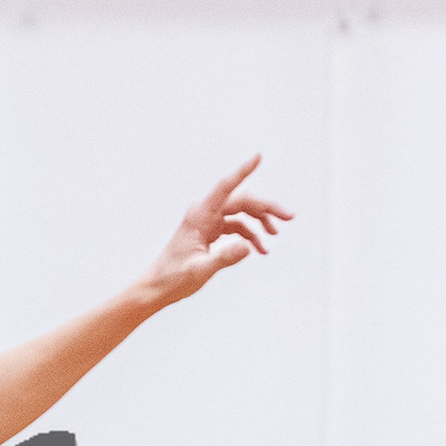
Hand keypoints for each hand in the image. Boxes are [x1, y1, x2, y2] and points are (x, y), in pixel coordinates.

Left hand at [139, 155, 291, 308]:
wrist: (155, 289)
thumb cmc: (172, 279)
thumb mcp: (200, 271)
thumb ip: (224, 258)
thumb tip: (249, 248)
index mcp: (199, 216)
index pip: (225, 187)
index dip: (242, 171)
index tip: (258, 156)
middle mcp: (204, 214)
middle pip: (242, 201)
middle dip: (266, 208)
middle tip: (289, 217)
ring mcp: (208, 222)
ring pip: (241, 213)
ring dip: (260, 222)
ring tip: (275, 236)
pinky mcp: (210, 232)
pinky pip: (236, 227)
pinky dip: (249, 236)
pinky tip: (260, 249)